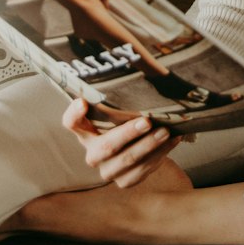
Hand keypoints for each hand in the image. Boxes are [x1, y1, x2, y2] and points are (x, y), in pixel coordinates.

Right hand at [63, 97, 180, 187]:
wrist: (144, 150)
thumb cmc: (130, 121)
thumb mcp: (122, 109)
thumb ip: (122, 95)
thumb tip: (139, 63)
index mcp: (86, 131)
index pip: (71, 123)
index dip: (74, 114)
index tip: (82, 101)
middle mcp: (93, 153)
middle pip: (105, 146)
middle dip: (128, 134)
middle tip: (147, 121)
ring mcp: (108, 169)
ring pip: (126, 161)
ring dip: (148, 146)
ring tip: (166, 131)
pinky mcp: (124, 181)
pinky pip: (141, 171)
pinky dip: (159, 155)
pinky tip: (172, 140)